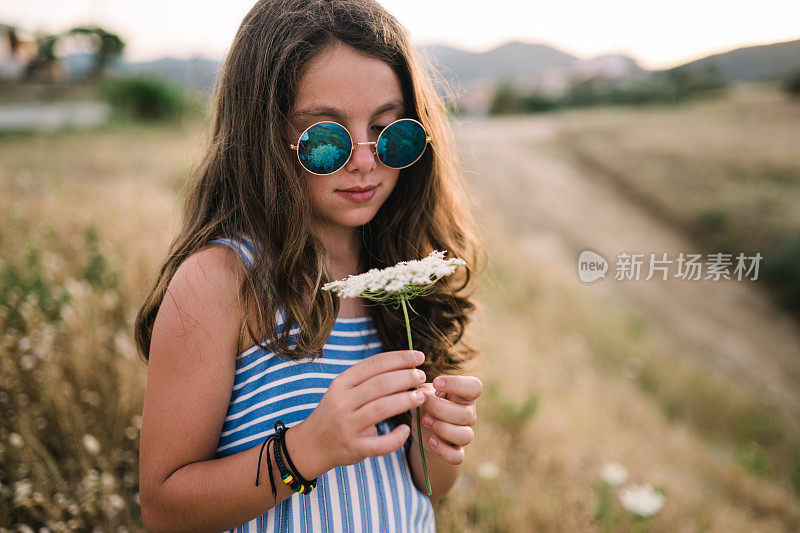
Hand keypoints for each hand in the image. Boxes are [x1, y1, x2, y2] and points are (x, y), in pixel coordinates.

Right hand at [301, 349, 427, 475]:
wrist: (312, 444)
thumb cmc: (336, 413)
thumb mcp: (344, 390)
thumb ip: (368, 380)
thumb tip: (405, 366)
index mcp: (342, 383)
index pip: (374, 364)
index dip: (399, 358)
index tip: (419, 356)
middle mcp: (342, 402)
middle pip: (381, 384)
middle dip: (406, 377)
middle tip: (422, 376)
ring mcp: (347, 425)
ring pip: (382, 408)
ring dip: (406, 401)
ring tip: (421, 397)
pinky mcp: (353, 448)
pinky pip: (379, 444)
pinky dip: (396, 438)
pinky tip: (406, 431)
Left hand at [412, 375, 481, 464]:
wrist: (422, 429)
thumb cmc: (425, 404)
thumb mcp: (422, 393)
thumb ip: (421, 390)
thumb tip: (418, 393)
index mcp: (464, 396)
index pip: (474, 387)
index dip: (457, 384)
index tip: (436, 382)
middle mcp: (468, 415)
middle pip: (465, 414)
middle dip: (440, 408)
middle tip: (422, 402)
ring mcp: (464, 434)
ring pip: (464, 436)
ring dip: (443, 428)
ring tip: (424, 420)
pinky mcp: (456, 452)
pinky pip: (457, 457)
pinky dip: (444, 450)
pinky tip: (430, 440)